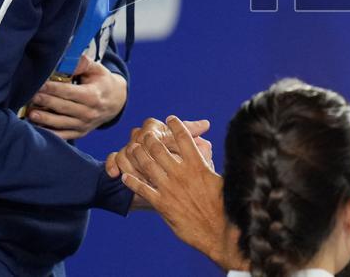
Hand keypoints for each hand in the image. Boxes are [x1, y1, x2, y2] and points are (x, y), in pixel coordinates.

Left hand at [28, 55, 126, 139]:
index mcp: (93, 96)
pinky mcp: (80, 133)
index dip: (55, 89)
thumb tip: (68, 59)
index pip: (70, 92)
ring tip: (31, 114)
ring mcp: (85, 124)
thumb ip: (83, 63)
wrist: (116, 102)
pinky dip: (51, 133)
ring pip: (62, 123)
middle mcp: (90, 112)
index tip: (41, 84)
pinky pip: (64, 135)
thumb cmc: (102, 82)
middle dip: (47, 102)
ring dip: (46, 119)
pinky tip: (38, 128)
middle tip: (32, 97)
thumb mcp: (98, 70)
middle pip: (64, 107)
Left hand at [120, 116, 246, 270]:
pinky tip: (126, 176)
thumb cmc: (223, 207)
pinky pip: (142, 189)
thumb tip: (210, 153)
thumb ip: (210, 165)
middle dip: (151, 138)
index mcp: (198, 165)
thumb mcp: (219, 180)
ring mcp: (169, 188)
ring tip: (134, 147)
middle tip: (147, 133)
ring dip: (139, 154)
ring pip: (148, 165)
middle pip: (160, 148)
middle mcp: (181, 174)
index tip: (171, 118)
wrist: (218, 232)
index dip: (176, 125)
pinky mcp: (162, 204)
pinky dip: (132, 181)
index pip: (184, 138)